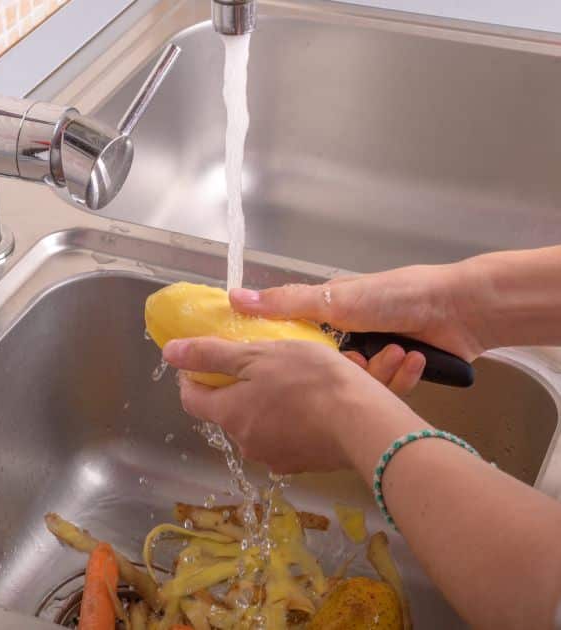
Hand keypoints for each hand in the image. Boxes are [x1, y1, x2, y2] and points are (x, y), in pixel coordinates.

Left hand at [163, 337, 425, 473]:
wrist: (364, 423)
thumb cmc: (309, 379)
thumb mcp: (258, 355)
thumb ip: (211, 355)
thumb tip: (169, 353)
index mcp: (229, 413)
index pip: (192, 399)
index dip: (192, 377)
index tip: (202, 361)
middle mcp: (244, 442)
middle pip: (226, 412)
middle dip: (234, 389)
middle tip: (257, 363)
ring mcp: (273, 457)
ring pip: (256, 424)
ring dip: (263, 404)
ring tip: (289, 380)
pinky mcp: (300, 464)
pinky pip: (282, 437)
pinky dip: (287, 420)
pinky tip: (308, 404)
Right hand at [229, 264, 483, 394]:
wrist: (461, 309)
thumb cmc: (395, 296)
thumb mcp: (334, 298)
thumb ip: (286, 304)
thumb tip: (233, 297)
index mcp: (328, 313)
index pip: (294, 343)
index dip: (287, 359)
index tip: (277, 378)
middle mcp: (348, 336)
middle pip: (325, 369)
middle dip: (339, 373)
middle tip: (351, 368)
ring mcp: (374, 355)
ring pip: (356, 383)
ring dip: (377, 373)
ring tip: (394, 354)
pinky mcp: (398, 373)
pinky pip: (386, 388)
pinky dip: (400, 376)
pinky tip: (413, 360)